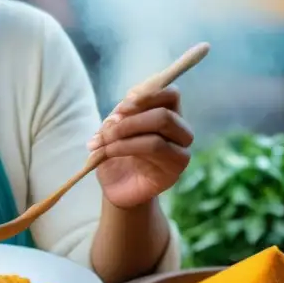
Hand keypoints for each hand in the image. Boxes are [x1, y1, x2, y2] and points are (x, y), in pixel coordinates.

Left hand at [88, 85, 192, 208]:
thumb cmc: (117, 154)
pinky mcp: (174, 169)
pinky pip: (154, 147)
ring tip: (103, 142)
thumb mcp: (114, 128)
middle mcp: (180, 131)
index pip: (171, 94)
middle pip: (165, 113)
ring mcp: (180, 151)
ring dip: (125, 131)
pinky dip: (125, 145)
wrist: (116, 188)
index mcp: (168, 114)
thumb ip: (120, 115)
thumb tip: (121, 111)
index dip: (146, 95)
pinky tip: (109, 152)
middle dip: (130, 119)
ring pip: (160, 128)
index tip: (122, 107)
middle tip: (107, 130)